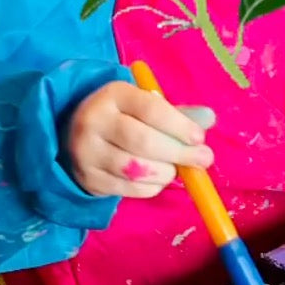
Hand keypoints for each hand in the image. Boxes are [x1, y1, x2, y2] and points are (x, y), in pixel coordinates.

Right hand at [67, 81, 213, 197]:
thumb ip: (177, 113)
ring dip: (166, 172)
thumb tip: (209, 118)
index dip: (179, 125)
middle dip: (179, 153)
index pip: (150, 109)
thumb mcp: (144, 105)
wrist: (75, 135)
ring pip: (136, 170)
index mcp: (114, 95)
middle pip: (143, 141)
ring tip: (176, 170)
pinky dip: (152, 187)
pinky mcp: (88, 178)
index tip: (199, 138)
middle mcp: (94, 121)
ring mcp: (87, 152)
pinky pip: (129, 189)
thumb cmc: (124, 117)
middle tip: (203, 159)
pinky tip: (159, 179)